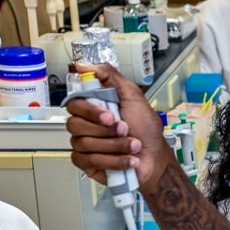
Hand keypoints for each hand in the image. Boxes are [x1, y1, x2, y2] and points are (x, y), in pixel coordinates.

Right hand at [65, 64, 172, 188]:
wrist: (155, 158)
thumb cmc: (146, 130)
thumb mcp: (133, 96)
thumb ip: (111, 76)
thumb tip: (85, 66)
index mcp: (93, 107)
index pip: (74, 103)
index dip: (91, 111)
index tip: (110, 116)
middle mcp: (85, 125)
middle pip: (75, 125)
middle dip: (107, 131)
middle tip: (126, 130)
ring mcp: (84, 145)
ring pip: (84, 144)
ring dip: (115, 146)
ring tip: (133, 145)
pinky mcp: (86, 164)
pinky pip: (89, 161)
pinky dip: (113, 161)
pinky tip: (128, 160)